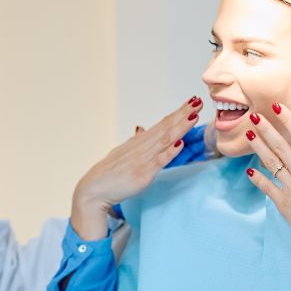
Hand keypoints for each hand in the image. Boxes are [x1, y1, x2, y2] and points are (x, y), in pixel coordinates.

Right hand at [72, 96, 203, 238]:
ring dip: (179, 127)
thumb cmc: (109, 173)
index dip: (177, 113)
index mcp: (139, 142)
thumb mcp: (123, 153)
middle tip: (198, 100)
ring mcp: (142, 160)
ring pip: (164, 140)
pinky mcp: (142, 174)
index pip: (162, 124)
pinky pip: (158, 161)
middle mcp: (142, 147)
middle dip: (182, 114)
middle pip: (165, 128)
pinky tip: (179, 142)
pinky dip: (169, 151)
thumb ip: (135, 142)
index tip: (192, 101)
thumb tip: (141, 128)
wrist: (93, 190)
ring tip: (193, 115)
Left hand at [243, 103, 290, 290]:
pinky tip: (248, 169)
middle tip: (255, 115)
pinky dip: (257, 177)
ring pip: (270, 163)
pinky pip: (267, 187)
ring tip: (248, 133)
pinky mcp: (284, 205)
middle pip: (280, 145)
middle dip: (266, 129)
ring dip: (258, 147)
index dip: (287, 119)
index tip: (276, 107)